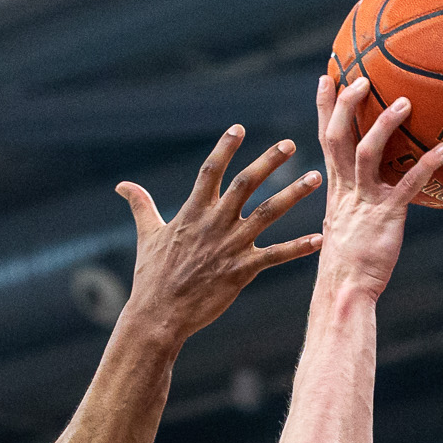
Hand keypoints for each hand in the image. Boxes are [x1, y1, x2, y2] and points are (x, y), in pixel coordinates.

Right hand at [116, 128, 325, 342]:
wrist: (159, 314)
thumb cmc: (152, 276)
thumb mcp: (147, 235)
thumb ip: (141, 205)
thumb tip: (123, 186)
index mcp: (192, 212)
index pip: (210, 170)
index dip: (225, 148)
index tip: (239, 128)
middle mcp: (214, 223)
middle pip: (245, 184)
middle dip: (268, 162)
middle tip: (289, 143)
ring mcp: (230, 246)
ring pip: (268, 213)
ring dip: (294, 195)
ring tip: (315, 178)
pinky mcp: (241, 271)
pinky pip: (276, 256)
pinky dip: (298, 248)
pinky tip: (320, 239)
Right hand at [316, 75, 442, 295]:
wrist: (344, 290)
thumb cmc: (349, 264)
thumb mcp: (346, 226)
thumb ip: (355, 205)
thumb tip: (372, 195)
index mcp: (336, 189)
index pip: (326, 139)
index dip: (325, 107)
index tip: (327, 78)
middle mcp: (346, 189)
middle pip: (338, 136)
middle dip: (346, 103)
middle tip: (360, 76)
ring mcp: (365, 201)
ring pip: (368, 153)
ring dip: (384, 124)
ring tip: (404, 102)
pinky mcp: (387, 215)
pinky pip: (408, 185)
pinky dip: (426, 165)